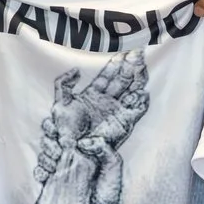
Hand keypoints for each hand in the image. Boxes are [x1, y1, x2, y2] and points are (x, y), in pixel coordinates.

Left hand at [36, 54, 148, 179]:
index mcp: (93, 96)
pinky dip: (141, 102)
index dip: (115, 64)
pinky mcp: (124, 123)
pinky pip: (136, 110)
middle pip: (122, 80)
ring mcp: (116, 111)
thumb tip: (76, 70)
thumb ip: (64, 85)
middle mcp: (107, 102)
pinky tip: (144, 92)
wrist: (74, 152)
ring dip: (137, 79)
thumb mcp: (59, 104)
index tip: (124, 51)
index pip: (107, 76)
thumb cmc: (65, 131)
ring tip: (144, 65)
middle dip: (130, 66)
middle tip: (138, 52)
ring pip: (131, 91)